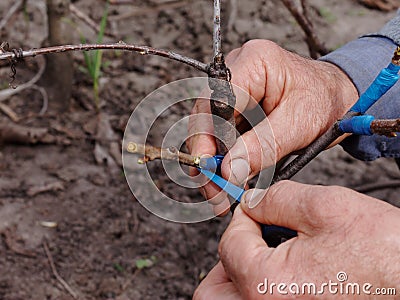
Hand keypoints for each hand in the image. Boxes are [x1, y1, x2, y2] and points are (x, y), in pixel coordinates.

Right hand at [187, 40, 357, 214]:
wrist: (336, 99)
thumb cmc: (324, 102)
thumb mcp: (299, 125)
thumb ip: (264, 146)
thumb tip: (230, 171)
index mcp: (254, 62)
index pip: (216, 100)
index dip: (208, 137)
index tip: (211, 169)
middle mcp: (237, 70)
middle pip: (206, 116)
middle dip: (208, 157)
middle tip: (215, 190)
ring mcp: (233, 88)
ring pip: (209, 128)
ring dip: (214, 162)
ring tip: (222, 192)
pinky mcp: (234, 106)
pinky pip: (220, 134)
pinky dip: (224, 159)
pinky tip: (229, 179)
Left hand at [194, 181, 399, 298]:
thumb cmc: (382, 252)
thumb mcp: (323, 207)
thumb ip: (274, 199)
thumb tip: (251, 201)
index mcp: (267, 285)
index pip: (228, 245)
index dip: (242, 218)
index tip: (255, 209)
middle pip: (213, 290)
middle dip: (228, 255)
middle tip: (249, 237)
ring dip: (238, 275)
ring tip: (265, 253)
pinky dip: (258, 287)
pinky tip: (282, 270)